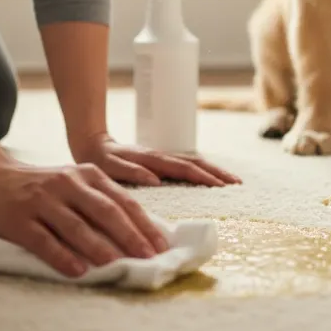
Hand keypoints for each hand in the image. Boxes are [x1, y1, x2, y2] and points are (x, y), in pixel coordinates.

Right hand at [0, 160, 169, 278]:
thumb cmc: (41, 187)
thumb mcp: (74, 184)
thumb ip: (101, 201)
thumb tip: (138, 234)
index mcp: (87, 175)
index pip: (122, 201)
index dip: (143, 224)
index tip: (161, 246)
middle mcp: (68, 184)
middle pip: (105, 211)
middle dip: (130, 235)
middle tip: (147, 257)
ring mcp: (43, 200)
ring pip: (76, 226)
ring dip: (99, 247)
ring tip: (117, 265)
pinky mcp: (19, 219)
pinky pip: (44, 240)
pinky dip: (62, 256)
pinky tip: (78, 271)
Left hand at [71, 133, 241, 187]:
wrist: (93, 144)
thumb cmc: (100, 160)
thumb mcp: (110, 168)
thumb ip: (131, 172)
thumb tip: (156, 179)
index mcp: (152, 160)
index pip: (183, 168)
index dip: (204, 177)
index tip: (222, 186)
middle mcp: (160, 157)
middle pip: (195, 162)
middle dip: (217, 172)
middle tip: (238, 184)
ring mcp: (162, 158)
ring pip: (193, 162)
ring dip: (214, 171)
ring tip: (232, 182)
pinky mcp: (161, 162)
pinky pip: (186, 166)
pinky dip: (202, 171)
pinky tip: (211, 179)